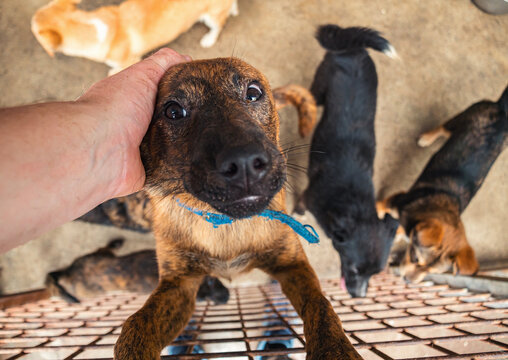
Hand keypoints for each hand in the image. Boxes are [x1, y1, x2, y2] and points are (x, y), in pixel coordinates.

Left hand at [77, 48, 190, 197]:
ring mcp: (142, 150)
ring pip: (176, 145)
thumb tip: (185, 58)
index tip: (202, 92)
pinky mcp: (148, 171)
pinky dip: (182, 166)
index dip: (184, 93)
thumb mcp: (142, 74)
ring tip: (202, 139)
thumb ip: (163, 63)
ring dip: (187, 143)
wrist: (98, 151)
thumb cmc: (113, 110)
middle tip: (206, 118)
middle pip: (174, 120)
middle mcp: (136, 125)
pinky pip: (172, 169)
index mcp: (133, 101)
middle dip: (189, 119)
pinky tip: (192, 159)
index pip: (165, 95)